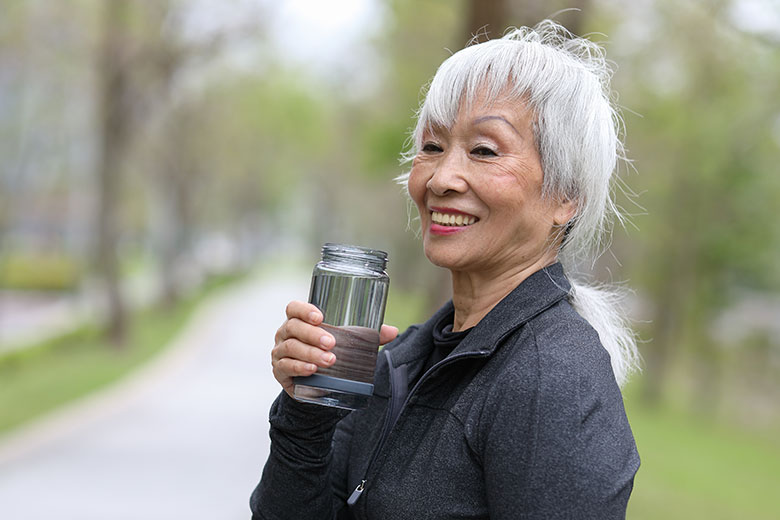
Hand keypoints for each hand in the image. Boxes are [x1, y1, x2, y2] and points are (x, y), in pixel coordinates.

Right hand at [271, 300, 398, 397]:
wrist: (315, 385)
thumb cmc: (329, 354)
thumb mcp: (346, 344)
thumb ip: (367, 337)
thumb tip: (393, 331)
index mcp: (300, 321)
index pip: (294, 308)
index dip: (304, 310)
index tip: (320, 317)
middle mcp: (286, 334)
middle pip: (293, 327)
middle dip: (313, 334)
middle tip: (332, 343)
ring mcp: (280, 352)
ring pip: (291, 348)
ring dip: (310, 353)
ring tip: (329, 360)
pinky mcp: (280, 372)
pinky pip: (285, 367)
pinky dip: (299, 367)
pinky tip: (312, 369)